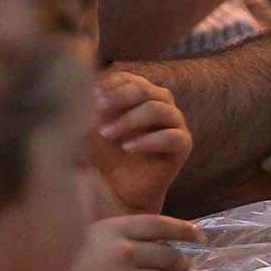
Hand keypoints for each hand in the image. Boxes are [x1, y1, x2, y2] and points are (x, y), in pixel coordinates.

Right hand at [64, 212, 200, 270]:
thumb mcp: (83, 244)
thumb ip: (113, 240)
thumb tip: (150, 244)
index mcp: (109, 229)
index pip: (158, 224)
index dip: (182, 229)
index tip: (197, 235)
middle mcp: (120, 249)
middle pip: (168, 253)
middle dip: (181, 263)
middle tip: (184, 268)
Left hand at [90, 70, 192, 212]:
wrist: (118, 191)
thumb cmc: (104, 156)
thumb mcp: (92, 129)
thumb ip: (93, 107)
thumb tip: (88, 84)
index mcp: (139, 94)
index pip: (128, 79)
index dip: (109, 84)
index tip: (88, 95)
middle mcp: (160, 103)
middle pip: (144, 89)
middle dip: (119, 96)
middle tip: (96, 107)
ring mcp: (174, 123)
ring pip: (158, 109)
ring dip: (129, 120)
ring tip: (107, 134)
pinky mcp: (182, 145)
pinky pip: (170, 136)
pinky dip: (147, 141)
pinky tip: (127, 148)